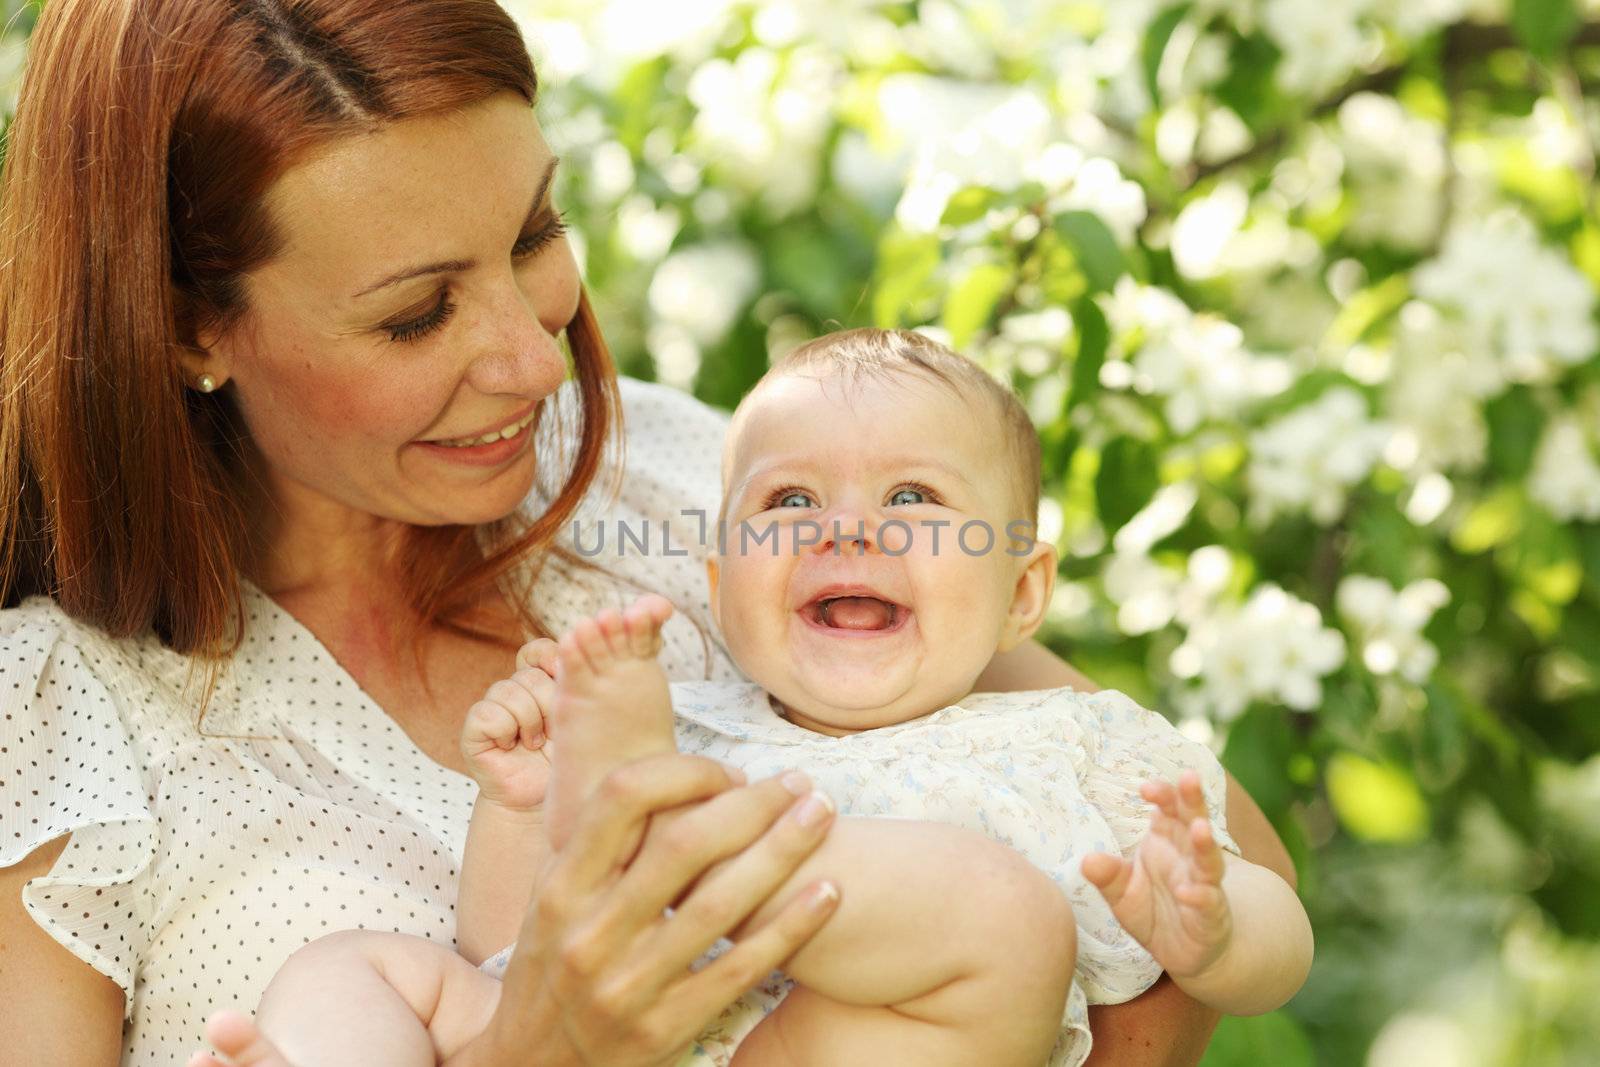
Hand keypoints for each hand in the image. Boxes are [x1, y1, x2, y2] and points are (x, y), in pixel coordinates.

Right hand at [459, 754, 840, 1066]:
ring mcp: (628, 984)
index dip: (685, 772)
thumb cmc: (552, 964)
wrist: (531, 1064)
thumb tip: (659, 770)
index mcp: (561, 887)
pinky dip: (790, 926)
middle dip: (753, 804)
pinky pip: (740, 968)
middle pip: (685, 844)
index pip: (623, 797)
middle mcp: (590, 932)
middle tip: (797, 781)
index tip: (728, 774)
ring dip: (783, 851)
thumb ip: (597, 842)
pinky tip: (828, 893)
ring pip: (720, 904)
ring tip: (822, 813)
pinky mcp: (665, 1027)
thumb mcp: (550, 898)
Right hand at [460, 639, 559, 811]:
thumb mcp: (577, 723)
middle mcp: (514, 691)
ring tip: (534, 744)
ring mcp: (492, 707)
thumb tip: (569, 662)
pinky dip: (505, 730)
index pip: (537, 651)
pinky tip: (511, 748)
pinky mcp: (474, 728)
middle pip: (530, 675)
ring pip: (508, 690)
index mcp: (540, 684)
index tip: (563, 676)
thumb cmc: (563, 762)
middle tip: (553, 733)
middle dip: (548, 704)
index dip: (548, 657)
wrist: (539, 801)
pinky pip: (487, 713)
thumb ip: (573, 692)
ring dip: (528, 721)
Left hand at [1082, 771, 1232, 979]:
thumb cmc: (1154, 911)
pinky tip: (1189, 892)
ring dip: (1205, 843)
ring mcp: (1204, 885)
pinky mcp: (1212, 915)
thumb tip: (1087, 860)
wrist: (1186, 952)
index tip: (1146, 788)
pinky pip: (1208, 902)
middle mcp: (1189, 857)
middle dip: (1192, 800)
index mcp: (1167, 842)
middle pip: (1194, 821)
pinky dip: (1200, 896)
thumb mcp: (1123, 894)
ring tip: (1200, 828)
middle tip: (1189, 777)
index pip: (1168, 809)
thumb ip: (1108, 877)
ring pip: (1208, 859)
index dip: (1162, 795)